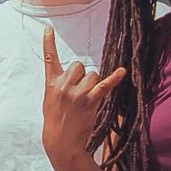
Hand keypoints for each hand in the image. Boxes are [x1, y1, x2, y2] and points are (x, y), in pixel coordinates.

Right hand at [41, 27, 124, 161]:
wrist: (61, 141)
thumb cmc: (56, 120)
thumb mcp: (50, 100)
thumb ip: (59, 84)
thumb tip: (73, 74)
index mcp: (51, 84)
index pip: (49, 59)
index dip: (48, 43)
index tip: (49, 29)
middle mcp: (63, 85)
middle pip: (78, 65)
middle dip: (82, 75)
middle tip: (79, 91)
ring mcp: (77, 93)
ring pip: (92, 75)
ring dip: (93, 84)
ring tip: (87, 99)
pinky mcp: (90, 101)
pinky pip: (104, 85)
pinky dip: (114, 78)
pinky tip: (122, 71)